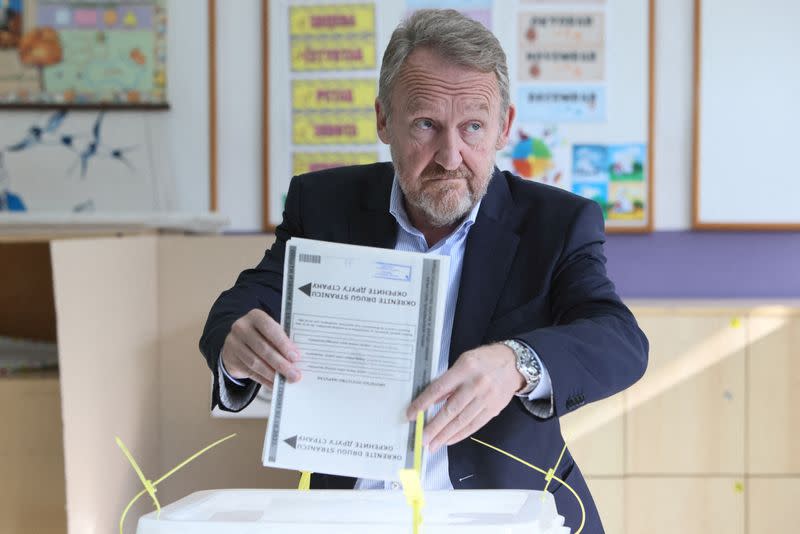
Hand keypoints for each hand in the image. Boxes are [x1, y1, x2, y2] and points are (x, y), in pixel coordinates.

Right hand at [221, 309, 301, 387]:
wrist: (237, 342)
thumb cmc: (261, 335)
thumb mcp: (270, 332)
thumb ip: (281, 340)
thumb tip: (295, 359)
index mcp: (255, 317)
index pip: (270, 329)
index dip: (283, 344)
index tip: (296, 357)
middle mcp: (241, 328)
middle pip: (263, 348)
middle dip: (281, 363)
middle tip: (294, 374)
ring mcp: (233, 343)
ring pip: (255, 362)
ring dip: (272, 374)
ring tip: (285, 381)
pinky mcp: (230, 359)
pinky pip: (249, 372)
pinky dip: (263, 380)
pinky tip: (274, 384)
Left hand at [406, 344, 524, 451]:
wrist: (513, 364)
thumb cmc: (483, 360)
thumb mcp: (462, 361)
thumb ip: (447, 380)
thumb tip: (431, 400)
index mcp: (464, 369)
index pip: (439, 389)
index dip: (423, 404)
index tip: (411, 415)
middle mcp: (476, 385)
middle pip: (451, 410)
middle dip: (434, 427)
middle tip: (421, 439)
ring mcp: (486, 399)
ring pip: (462, 421)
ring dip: (445, 435)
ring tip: (432, 445)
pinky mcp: (493, 409)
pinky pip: (474, 425)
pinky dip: (460, 434)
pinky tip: (449, 440)